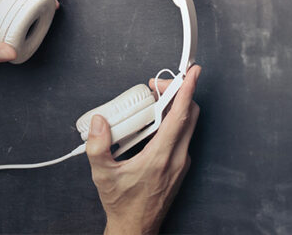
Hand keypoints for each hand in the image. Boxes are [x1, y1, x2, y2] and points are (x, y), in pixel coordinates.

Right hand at [85, 65, 201, 234]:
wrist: (137, 227)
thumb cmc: (123, 204)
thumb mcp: (102, 175)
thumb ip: (97, 146)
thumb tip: (99, 122)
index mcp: (161, 156)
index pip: (180, 116)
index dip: (188, 90)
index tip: (193, 73)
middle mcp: (178, 157)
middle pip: (189, 115)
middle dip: (178, 93)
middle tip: (158, 86)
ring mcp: (182, 162)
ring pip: (188, 125)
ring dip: (175, 108)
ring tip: (154, 102)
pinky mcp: (181, 166)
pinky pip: (183, 137)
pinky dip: (173, 123)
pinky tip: (154, 124)